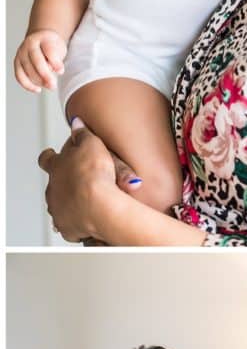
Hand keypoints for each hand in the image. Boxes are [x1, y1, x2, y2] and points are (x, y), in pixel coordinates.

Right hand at [14, 29, 66, 91]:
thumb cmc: (52, 45)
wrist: (40, 39)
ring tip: (50, 86)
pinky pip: (19, 75)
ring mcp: (21, 53)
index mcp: (43, 38)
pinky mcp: (17, 62)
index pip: (49, 50)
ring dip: (38, 81)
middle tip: (53, 84)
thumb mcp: (59, 47)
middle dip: (45, 75)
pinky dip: (27, 84)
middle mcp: (29, 44)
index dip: (55, 62)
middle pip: (36, 60)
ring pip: (27, 69)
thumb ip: (56, 57)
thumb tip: (52, 70)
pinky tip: (37, 89)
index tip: (61, 71)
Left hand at [37, 119, 117, 241]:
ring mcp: (58, 208)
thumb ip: (83, 133)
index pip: (47, 159)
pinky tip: (89, 219)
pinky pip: (70, 224)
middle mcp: (53, 188)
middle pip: (53, 184)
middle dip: (64, 182)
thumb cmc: (94, 175)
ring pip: (60, 204)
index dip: (50, 156)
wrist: (96, 205)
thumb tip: (76, 122)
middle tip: (77, 180)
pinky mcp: (67, 226)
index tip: (51, 154)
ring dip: (71, 202)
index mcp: (56, 167)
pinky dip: (78, 220)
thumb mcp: (92, 145)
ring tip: (87, 202)